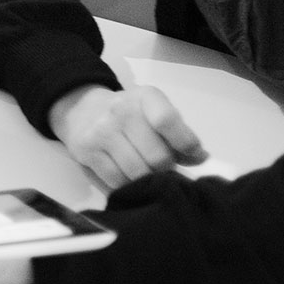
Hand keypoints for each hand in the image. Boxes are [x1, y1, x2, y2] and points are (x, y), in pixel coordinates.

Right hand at [49, 84, 207, 187]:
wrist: (82, 109)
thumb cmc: (129, 114)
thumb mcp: (154, 112)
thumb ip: (179, 134)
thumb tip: (201, 158)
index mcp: (145, 97)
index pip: (167, 120)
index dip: (185, 143)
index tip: (194, 156)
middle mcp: (121, 111)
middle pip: (157, 156)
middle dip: (166, 169)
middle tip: (163, 168)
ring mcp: (101, 132)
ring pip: (137, 172)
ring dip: (147, 180)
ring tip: (146, 173)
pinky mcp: (86, 152)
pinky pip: (116, 180)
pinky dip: (128, 185)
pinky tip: (128, 177)